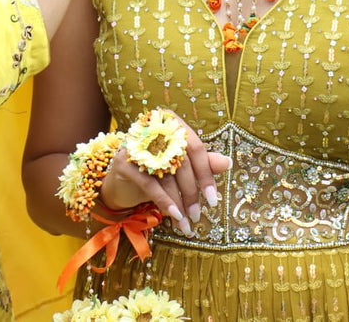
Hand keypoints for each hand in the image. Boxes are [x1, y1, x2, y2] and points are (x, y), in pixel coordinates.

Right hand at [98, 111, 230, 234]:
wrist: (121, 185)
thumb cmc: (155, 174)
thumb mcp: (179, 169)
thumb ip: (203, 163)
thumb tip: (227, 162)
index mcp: (171, 124)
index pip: (195, 148)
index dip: (206, 174)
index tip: (213, 199)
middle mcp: (153, 129)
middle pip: (181, 162)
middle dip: (191, 193)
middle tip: (198, 215)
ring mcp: (135, 144)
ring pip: (167, 175)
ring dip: (179, 203)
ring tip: (186, 223)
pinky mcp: (123, 162)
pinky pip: (149, 183)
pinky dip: (163, 201)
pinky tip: (173, 216)